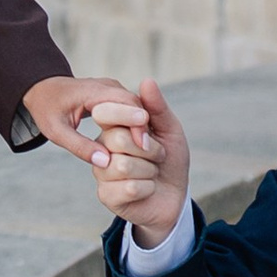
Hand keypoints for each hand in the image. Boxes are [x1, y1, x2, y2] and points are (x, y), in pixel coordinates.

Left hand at [20, 73, 154, 165]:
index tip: (143, 147)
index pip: (125, 103)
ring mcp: (112, 88)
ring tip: (147, 149)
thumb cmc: (47, 109)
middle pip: (135, 103)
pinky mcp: (114, 94)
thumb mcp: (56, 131)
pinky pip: (131, 107)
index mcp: (93, 92)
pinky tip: (137, 142)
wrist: (42, 89)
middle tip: (150, 151)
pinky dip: (136, 123)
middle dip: (143, 126)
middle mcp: (107, 86)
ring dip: (142, 125)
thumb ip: (80, 147)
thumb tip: (105, 163)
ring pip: (136, 105)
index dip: (136, 125)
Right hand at [89, 76, 190, 246]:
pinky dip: (148, 188)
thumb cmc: (169, 160)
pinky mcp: (106, 196)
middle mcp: (102, 148)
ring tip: (151, 173)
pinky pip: (129, 188)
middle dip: (150, 150)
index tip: (149, 124)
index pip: (105, 112)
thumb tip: (147, 80)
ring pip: (122, 165)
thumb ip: (157, 108)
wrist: (175, 196)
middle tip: (157, 157)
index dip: (129, 117)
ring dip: (150, 171)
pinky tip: (147, 189)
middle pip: (117, 139)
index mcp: (113, 128)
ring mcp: (101, 172)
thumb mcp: (169, 131)